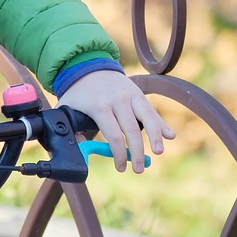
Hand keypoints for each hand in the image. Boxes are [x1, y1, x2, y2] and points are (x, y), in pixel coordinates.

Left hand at [56, 69, 174, 173]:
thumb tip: (80, 148)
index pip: (113, 134)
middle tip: (139, 169)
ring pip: (147, 118)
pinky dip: (161, 124)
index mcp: (99, 106)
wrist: (89, 66)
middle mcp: (118, 100)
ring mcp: (130, 96)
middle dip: (137, 151)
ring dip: (155, 136)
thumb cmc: (77, 93)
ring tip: (158, 152)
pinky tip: (170, 136)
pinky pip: (151, 111)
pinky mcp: (138, 94)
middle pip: (132, 129)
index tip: (121, 167)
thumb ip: (69, 128)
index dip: (119, 153)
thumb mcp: (66, 108)